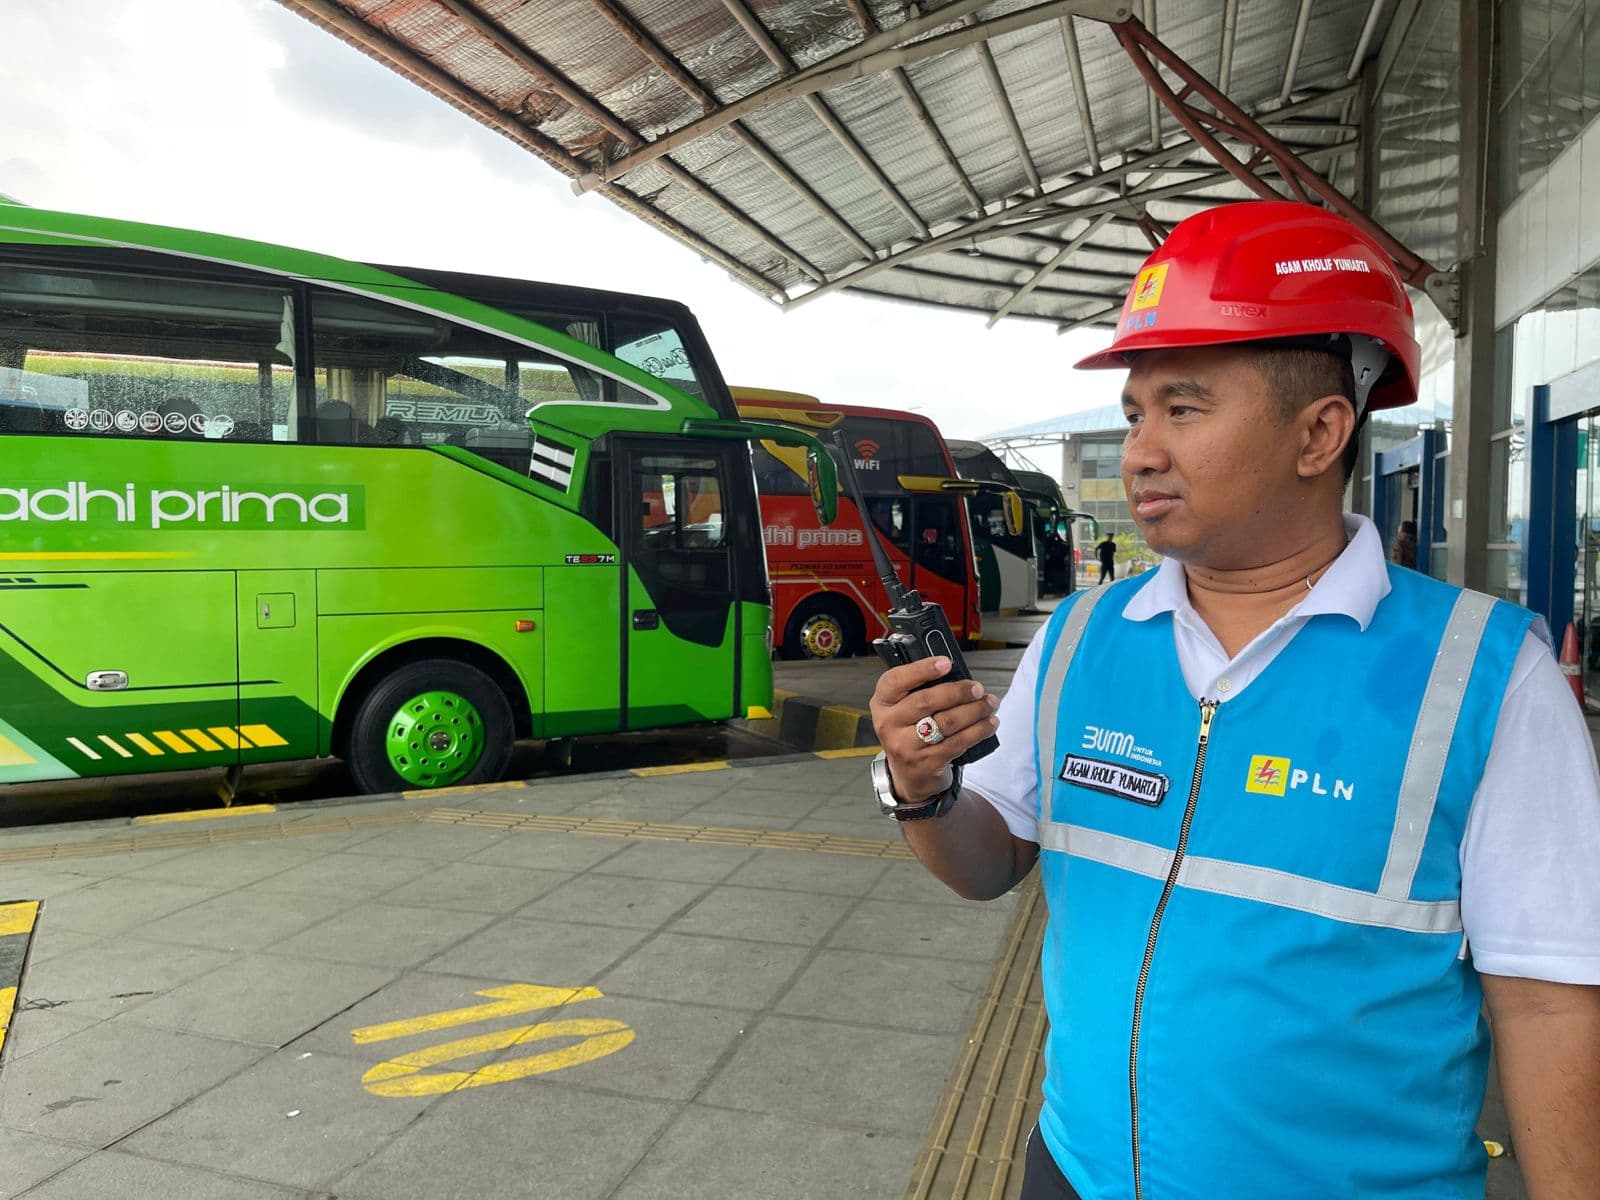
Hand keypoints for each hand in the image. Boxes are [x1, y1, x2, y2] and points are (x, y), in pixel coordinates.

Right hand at [869, 657, 1000, 801]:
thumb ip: (920, 690)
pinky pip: (957, 742)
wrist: (908, 774)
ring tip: (990, 704)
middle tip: (978, 688)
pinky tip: (989, 723)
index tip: (946, 662)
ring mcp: (906, 746)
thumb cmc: (910, 731)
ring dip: (974, 711)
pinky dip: (978, 730)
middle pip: (926, 701)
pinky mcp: (926, 762)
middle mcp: (889, 724)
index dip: (922, 669)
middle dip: (958, 692)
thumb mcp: (903, 709)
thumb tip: (958, 675)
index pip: (896, 680)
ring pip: (946, 722)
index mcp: (882, 702)